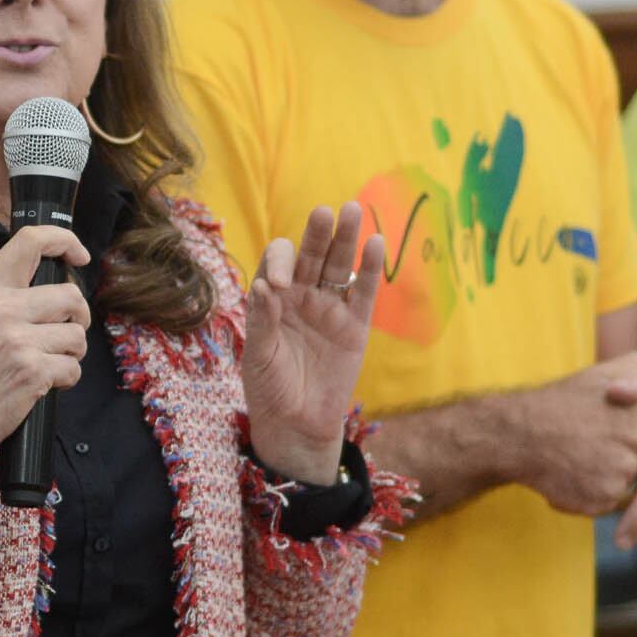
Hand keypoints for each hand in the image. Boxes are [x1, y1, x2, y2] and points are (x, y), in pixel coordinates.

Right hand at [0, 226, 91, 469]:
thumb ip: (7, 298)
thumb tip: (55, 287)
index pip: (30, 242)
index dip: (64, 240)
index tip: (79, 254)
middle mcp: (2, 310)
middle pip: (72, 296)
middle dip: (77, 319)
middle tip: (61, 335)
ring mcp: (19, 341)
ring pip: (78, 336)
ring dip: (70, 354)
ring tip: (43, 363)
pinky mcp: (33, 372)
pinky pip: (73, 368)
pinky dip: (64, 380)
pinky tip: (40, 385)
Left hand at [242, 202, 384, 483]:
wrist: (297, 425)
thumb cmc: (269, 389)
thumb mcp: (259, 356)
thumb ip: (263, 320)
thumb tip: (265, 285)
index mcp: (273, 298)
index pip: (278, 263)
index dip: (280, 263)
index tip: (280, 286)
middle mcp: (302, 296)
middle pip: (311, 255)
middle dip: (316, 234)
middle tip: (323, 213)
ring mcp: (330, 308)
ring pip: (339, 265)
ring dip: (345, 239)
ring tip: (351, 211)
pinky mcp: (356, 326)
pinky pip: (364, 292)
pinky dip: (371, 269)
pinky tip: (376, 242)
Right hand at [506, 351, 636, 521]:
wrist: (516, 434)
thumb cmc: (563, 400)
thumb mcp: (607, 371)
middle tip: (605, 446)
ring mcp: (624, 473)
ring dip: (618, 475)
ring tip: (586, 455)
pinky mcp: (604, 498)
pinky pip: (615, 501)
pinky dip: (598, 491)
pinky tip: (576, 472)